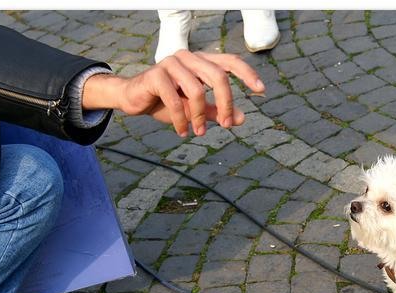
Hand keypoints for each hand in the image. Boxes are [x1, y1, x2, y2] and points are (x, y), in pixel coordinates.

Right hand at [83, 51, 263, 136]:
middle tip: (226, 125)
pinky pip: (175, 100)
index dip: (247, 73)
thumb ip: (217, 111)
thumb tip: (241, 118)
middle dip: (225, 103)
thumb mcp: (196, 109)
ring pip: (197, 90)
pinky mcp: (156, 75)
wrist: (134, 100)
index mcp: (201, 62)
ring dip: (201, 116)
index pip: (230, 61)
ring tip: (199, 132)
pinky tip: (182, 131)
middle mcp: (188, 57)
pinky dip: (182, 119)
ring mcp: (171, 63)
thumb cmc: (167, 102)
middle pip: (218, 76)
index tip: (261, 90)